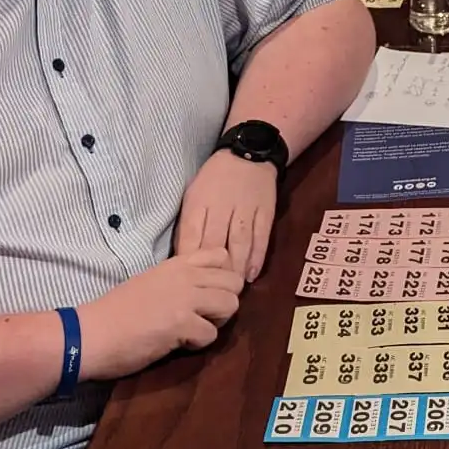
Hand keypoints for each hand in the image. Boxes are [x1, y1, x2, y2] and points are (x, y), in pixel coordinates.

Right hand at [75, 248, 243, 379]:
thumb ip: (179, 282)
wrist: (90, 334)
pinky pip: (211, 334)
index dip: (223, 277)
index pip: (222, 255)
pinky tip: (178, 343)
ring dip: (216, 322)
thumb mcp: (152, 283)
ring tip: (194, 330)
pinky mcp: (181, 324)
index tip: (209, 294)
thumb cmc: (116, 312)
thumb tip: (206, 291)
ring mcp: (184, 298)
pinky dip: (198, 344)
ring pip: (231, 305)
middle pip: (234, 282)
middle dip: (224, 303)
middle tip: (203, 317)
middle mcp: (185, 276)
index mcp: (176, 264)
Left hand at [176, 149, 277, 280]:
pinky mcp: (265, 212)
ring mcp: (245, 209)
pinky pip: (261, 237)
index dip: (189, 263)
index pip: (191, 237)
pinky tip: (252, 274)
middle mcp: (221, 207)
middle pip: (215, 244)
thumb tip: (182, 260)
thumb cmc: (214, 179)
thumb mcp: (192, 196)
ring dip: (235, 269)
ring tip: (232, 290)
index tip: (187, 286)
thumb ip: (189, 226)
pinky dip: (257, 257)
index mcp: (198, 203)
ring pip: (239, 244)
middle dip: (212, 273)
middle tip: (211, 295)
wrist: (248, 154)